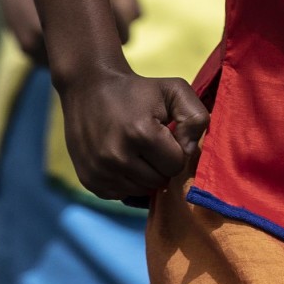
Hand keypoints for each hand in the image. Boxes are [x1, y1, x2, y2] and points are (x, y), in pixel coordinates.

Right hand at [54, 66, 208, 200]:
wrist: (88, 88)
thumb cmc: (138, 90)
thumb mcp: (174, 90)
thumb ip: (195, 118)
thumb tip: (190, 151)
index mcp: (140, 133)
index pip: (176, 164)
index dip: (176, 150)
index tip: (166, 134)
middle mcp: (117, 157)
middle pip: (159, 181)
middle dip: (161, 164)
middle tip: (150, 142)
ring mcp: (99, 171)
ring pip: (141, 191)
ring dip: (145, 174)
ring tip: (136, 149)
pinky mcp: (88, 180)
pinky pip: (121, 195)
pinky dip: (127, 181)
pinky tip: (122, 159)